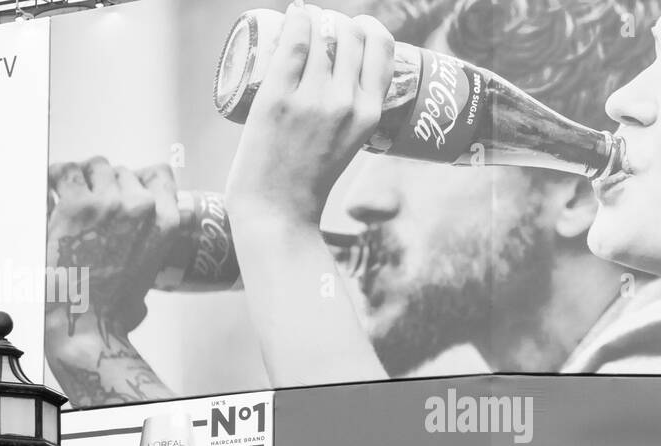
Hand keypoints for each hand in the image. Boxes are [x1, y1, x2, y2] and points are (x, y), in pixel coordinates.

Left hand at [46, 158, 180, 342]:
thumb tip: (146, 233)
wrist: (85, 322)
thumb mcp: (150, 275)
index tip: (121, 191)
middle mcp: (142, 207)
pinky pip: (64, 170)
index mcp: (166, 223)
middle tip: (87, 210)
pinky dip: (55, 179)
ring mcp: (110, 203)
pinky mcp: (76, 205)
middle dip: (104, 186)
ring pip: (94, 166)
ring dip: (80, 181)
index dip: (138, 180)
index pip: (160, 175)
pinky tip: (51, 195)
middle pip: (121, 171)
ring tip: (68, 204)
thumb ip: (154, 246)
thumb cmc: (113, 307)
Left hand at [224, 4, 394, 227]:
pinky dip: (296, 19)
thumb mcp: (350, 145)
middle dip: (336, 20)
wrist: (278, 211)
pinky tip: (294, 13)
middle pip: (350, 33)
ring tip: (303, 20)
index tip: (352, 29)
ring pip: (321, 33)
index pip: (382, 47)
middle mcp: (347, 103)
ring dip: (313, 16)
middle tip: (319, 28)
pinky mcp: (278, 98)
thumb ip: (353, 116)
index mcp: (371, 115)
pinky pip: (293, 43)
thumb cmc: (309, 181)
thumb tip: (346, 81)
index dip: (368, 27)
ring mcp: (312, 100)